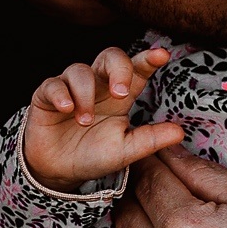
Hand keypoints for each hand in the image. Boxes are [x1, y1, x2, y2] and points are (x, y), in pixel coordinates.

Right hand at [25, 46, 185, 191]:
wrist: (58, 171)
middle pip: (110, 56)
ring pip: (80, 70)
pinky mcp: (46, 96)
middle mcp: (98, 85)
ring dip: (85, 93)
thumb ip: (150, 140)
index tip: (162, 55)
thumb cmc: (94, 155)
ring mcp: (71, 88)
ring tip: (84, 120)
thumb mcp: (125, 151)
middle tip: (120, 92)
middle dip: (118, 68)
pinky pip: (53, 84)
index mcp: (120, 95)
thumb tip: (180, 132)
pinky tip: (66, 109)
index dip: (148, 59)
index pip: (136, 70)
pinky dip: (60, 94)